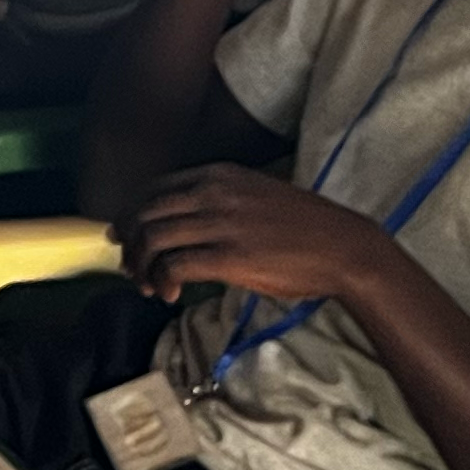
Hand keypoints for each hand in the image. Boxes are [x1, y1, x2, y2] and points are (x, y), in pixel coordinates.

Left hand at [119, 164, 396, 310]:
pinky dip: (162, 281)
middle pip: (144, 213)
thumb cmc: (303, 227)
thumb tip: (181, 224)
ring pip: (152, 239)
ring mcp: (221, 223)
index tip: (127, 237)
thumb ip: (217, 200)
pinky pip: (174, 266)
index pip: (153, 189)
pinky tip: (170, 294)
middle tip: (130, 267)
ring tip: (149, 286)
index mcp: (218, 175)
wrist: (342, 247)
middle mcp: (214, 192)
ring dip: (141, 267)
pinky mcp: (229, 257)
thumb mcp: (255, 194)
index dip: (132, 214)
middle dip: (129, 243)